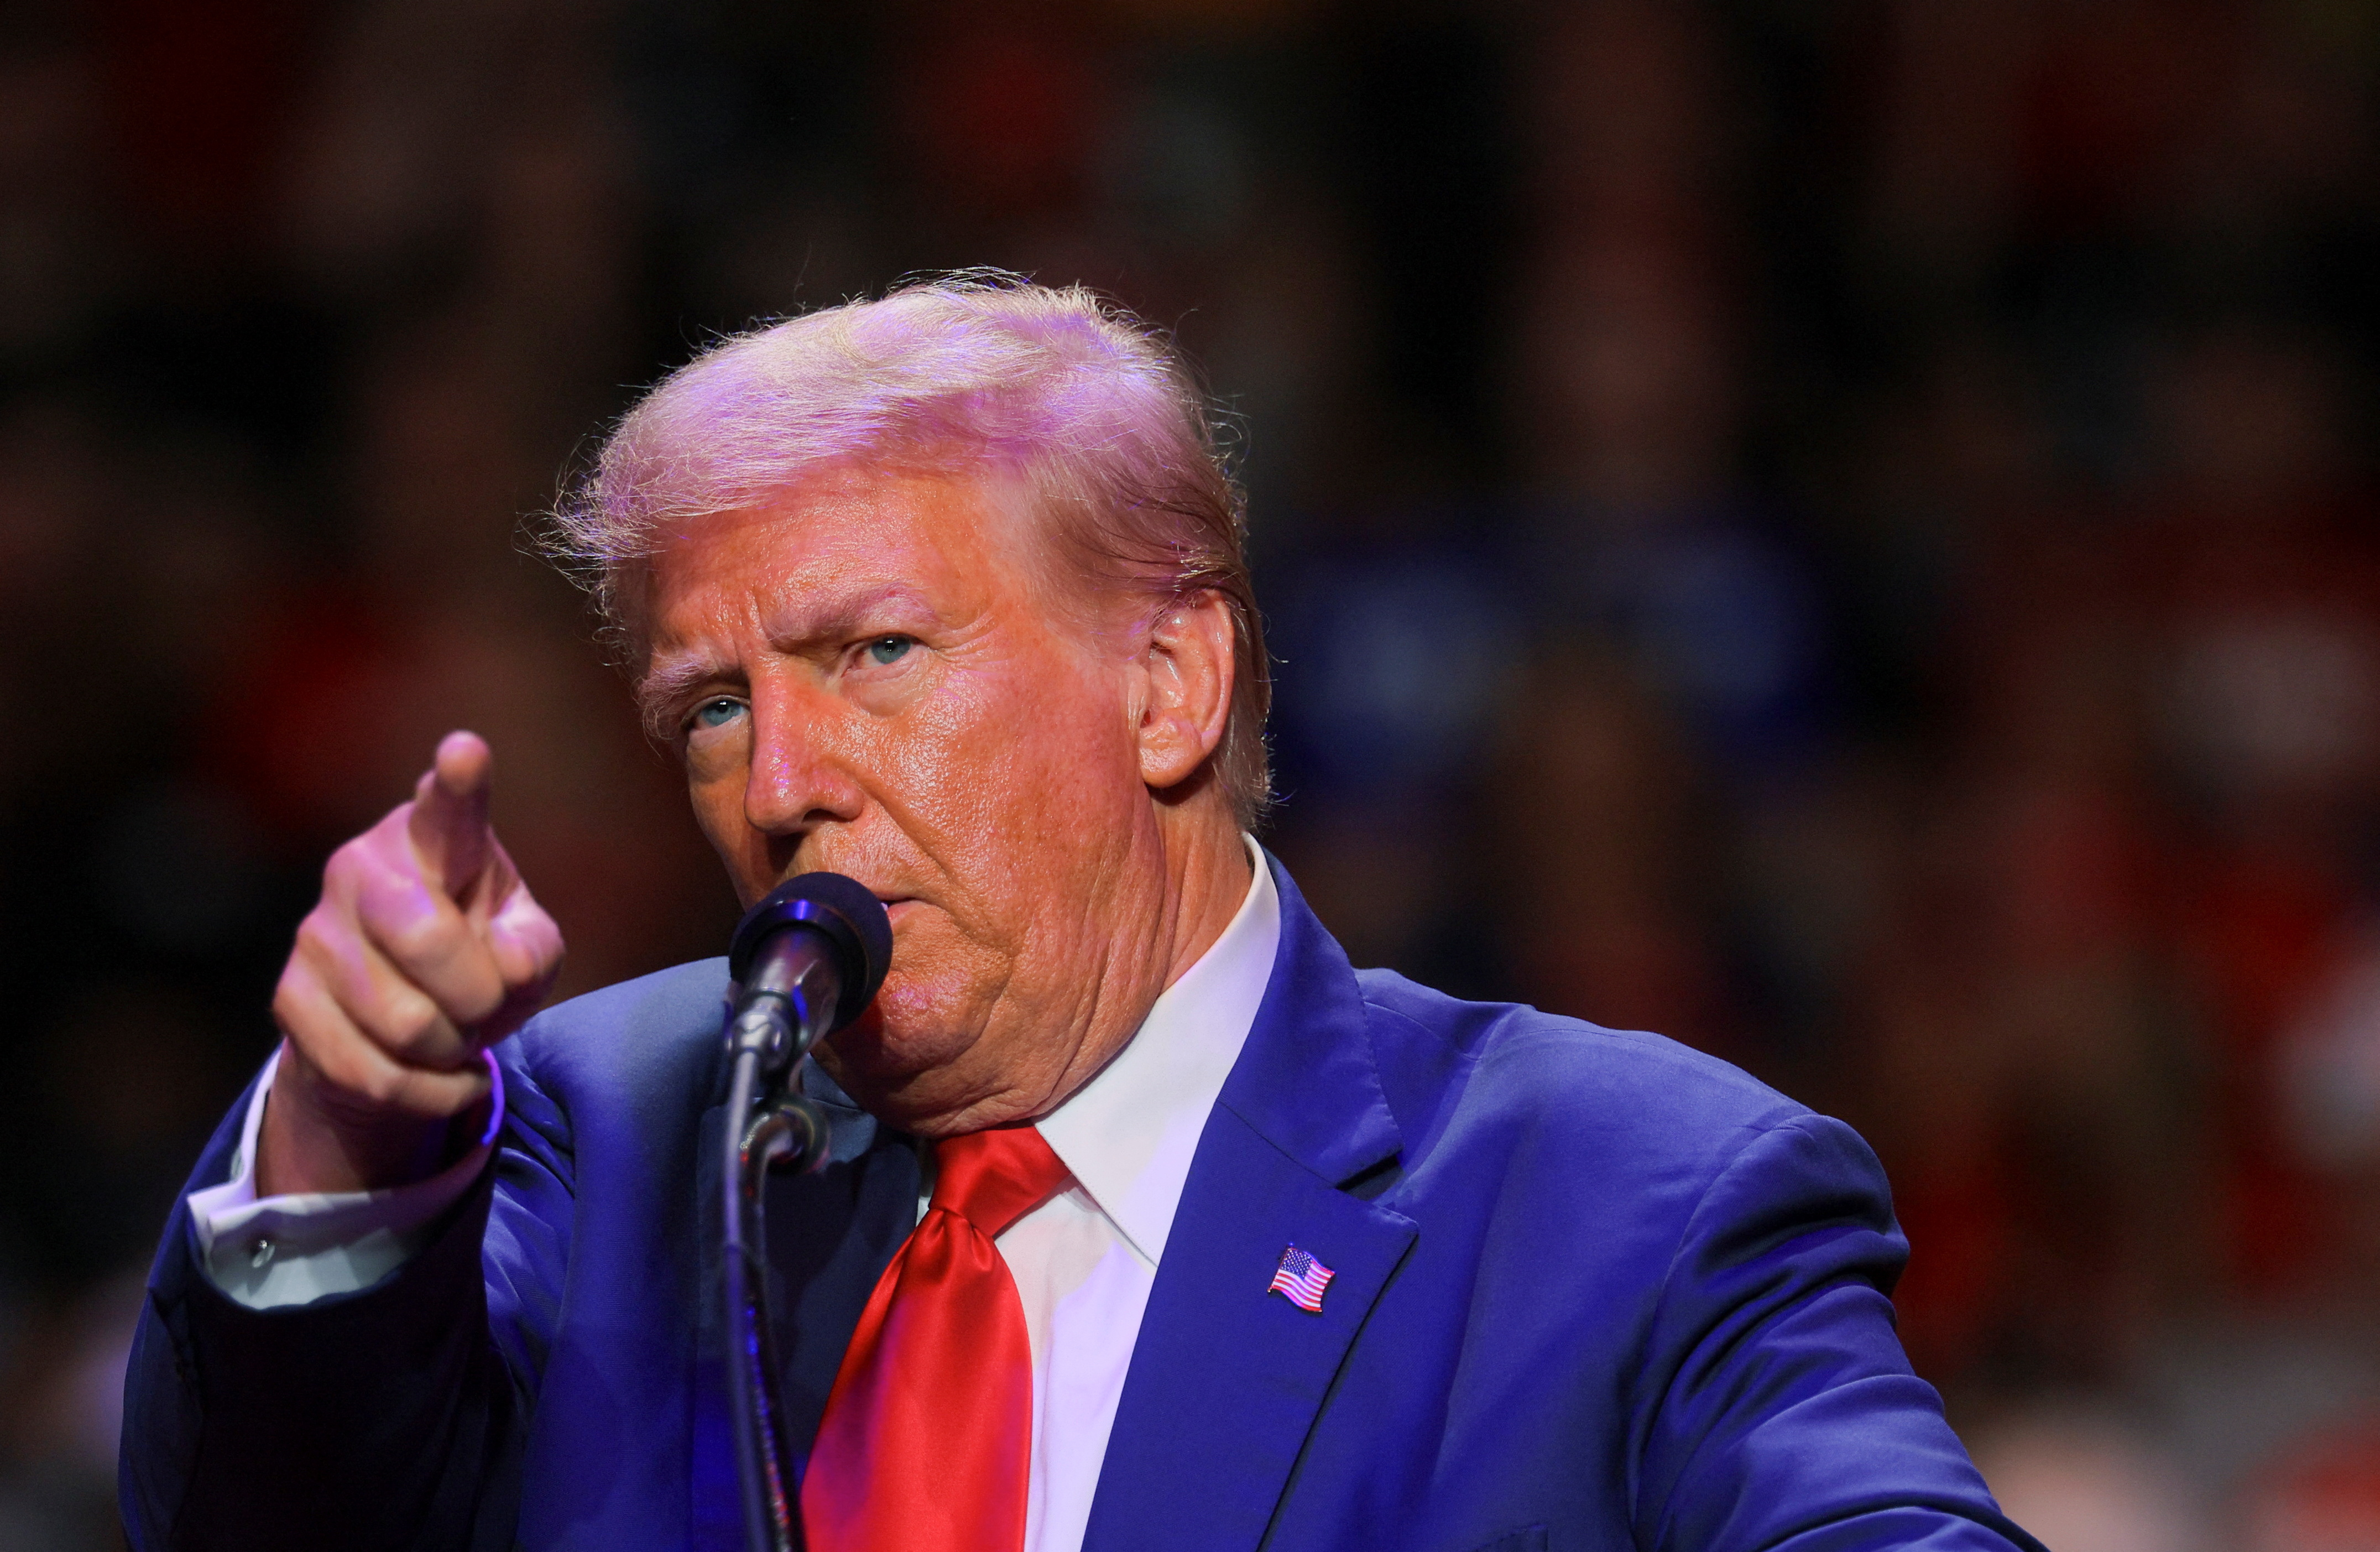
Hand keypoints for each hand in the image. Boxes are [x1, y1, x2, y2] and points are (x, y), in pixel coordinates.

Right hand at [259, 732, 563, 1194]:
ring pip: (404, 1023)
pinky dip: (429, 1091)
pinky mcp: (289, 999)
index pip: (448, 811)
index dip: (458, 783)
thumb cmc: (482, 958)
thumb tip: (504, 968)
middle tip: (486, 1004)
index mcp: (433, 840)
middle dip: (479, 995)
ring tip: (456, 1032)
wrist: (407, 1022)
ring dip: (452, 1047)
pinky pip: (374, 1074)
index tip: (466, 752)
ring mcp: (316, 933)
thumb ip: (534, 950)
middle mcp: (362, 869)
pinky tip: (442, 1073)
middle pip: (427, 940)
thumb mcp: (528, 947)